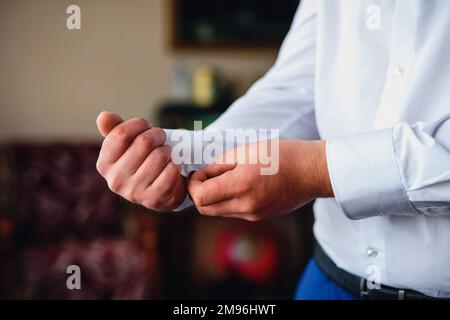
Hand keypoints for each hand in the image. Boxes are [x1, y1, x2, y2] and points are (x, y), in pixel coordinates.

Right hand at [96, 111, 185, 211]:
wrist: (161, 191)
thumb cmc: (142, 161)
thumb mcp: (127, 145)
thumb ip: (115, 129)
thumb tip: (103, 116)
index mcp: (104, 164)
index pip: (121, 134)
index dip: (138, 124)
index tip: (146, 125)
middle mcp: (115, 180)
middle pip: (143, 142)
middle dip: (157, 135)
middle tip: (161, 138)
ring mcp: (134, 192)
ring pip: (160, 156)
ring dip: (168, 150)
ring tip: (166, 153)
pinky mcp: (154, 199)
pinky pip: (171, 172)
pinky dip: (175, 165)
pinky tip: (172, 166)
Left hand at [188, 140, 332, 220]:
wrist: (312, 172)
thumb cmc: (283, 155)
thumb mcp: (247, 150)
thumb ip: (221, 164)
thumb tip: (205, 173)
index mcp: (241, 185)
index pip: (200, 197)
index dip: (194, 184)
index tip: (201, 172)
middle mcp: (245, 205)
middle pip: (205, 209)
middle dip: (200, 193)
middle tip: (207, 176)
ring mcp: (253, 214)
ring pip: (218, 212)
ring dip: (214, 197)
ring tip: (227, 177)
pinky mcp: (259, 217)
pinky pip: (233, 212)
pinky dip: (228, 200)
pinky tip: (240, 184)